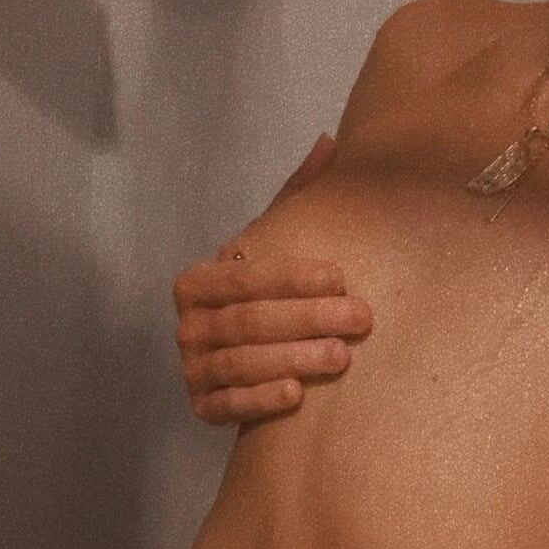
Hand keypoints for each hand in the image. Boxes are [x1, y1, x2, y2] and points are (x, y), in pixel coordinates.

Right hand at [173, 134, 372, 424]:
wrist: (246, 359)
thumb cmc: (267, 296)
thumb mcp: (276, 245)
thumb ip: (298, 198)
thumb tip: (330, 142)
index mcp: (198, 282)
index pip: (244, 277)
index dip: (291, 277)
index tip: (340, 277)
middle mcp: (188, 325)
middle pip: (247, 321)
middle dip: (306, 319)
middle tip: (360, 319)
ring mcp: (193, 368)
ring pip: (241, 363)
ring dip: (293, 359)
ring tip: (342, 356)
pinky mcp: (202, 407)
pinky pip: (227, 406)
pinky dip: (259, 400)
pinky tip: (295, 394)